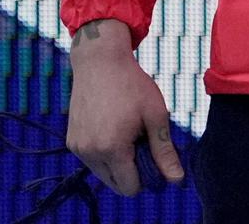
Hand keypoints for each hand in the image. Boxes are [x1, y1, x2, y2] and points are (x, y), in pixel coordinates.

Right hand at [64, 19, 184, 195]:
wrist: (99, 60)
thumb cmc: (131, 84)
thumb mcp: (155, 115)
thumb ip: (164, 151)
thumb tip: (177, 180)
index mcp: (112, 148)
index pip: (131, 188)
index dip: (146, 178)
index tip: (152, 156)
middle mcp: (90, 152)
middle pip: (116, 185)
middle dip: (131, 172)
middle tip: (139, 143)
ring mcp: (78, 147)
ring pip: (103, 175)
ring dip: (117, 164)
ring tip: (124, 134)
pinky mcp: (71, 140)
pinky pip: (92, 161)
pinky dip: (103, 154)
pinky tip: (110, 128)